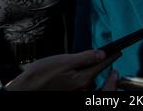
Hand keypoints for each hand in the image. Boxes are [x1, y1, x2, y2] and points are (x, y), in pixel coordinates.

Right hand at [5, 50, 121, 90]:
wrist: (25, 88)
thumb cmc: (41, 75)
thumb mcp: (64, 61)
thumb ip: (84, 57)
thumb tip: (101, 54)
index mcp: (83, 79)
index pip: (101, 65)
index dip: (110, 56)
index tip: (118, 51)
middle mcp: (83, 88)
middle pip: (97, 73)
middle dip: (98, 64)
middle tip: (100, 55)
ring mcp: (77, 91)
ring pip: (88, 77)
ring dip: (86, 69)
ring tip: (73, 62)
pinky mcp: (70, 91)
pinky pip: (81, 82)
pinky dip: (79, 74)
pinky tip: (68, 71)